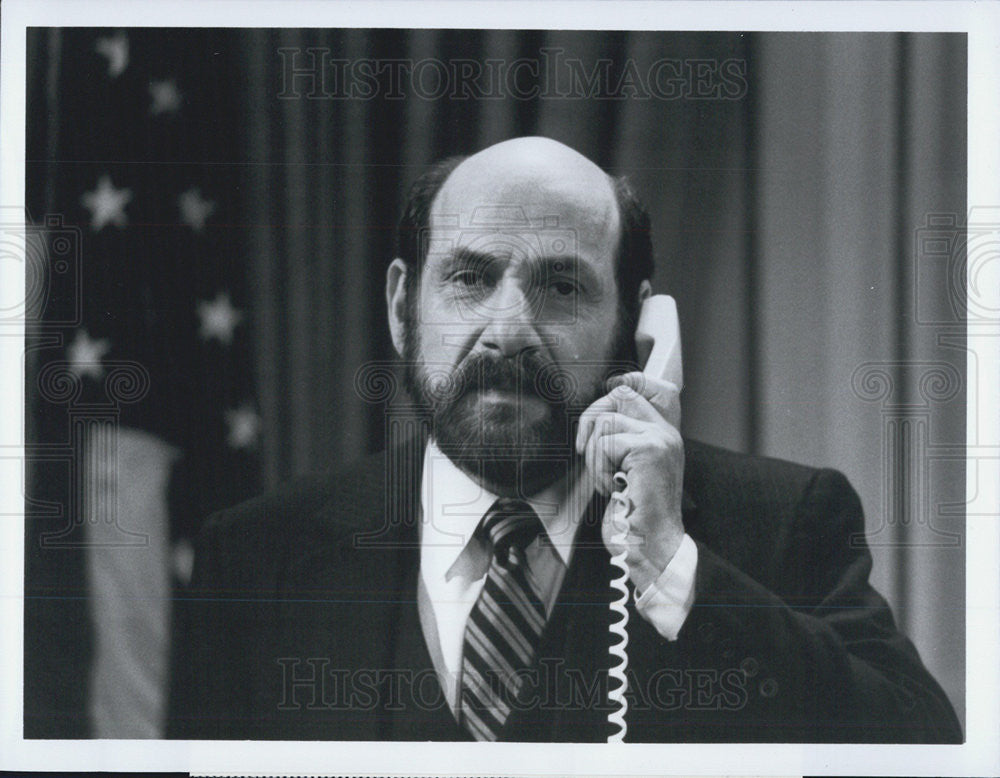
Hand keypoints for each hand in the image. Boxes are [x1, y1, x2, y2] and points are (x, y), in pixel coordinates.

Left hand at [575, 371, 684, 591]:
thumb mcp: (627, 470)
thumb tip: (596, 415)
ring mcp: (660, 438)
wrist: (651, 547)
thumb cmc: (634, 516)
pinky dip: (599, 469)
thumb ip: (621, 441)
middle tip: (586, 450)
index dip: (623, 384)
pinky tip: (614, 489)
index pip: (649, 386)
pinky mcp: (649, 449)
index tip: (602, 406)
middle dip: (592, 419)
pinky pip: (604, 443)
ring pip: (606, 421)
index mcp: (664, 435)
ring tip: (609, 481)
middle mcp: (667, 433)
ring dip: (595, 456)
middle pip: (621, 393)